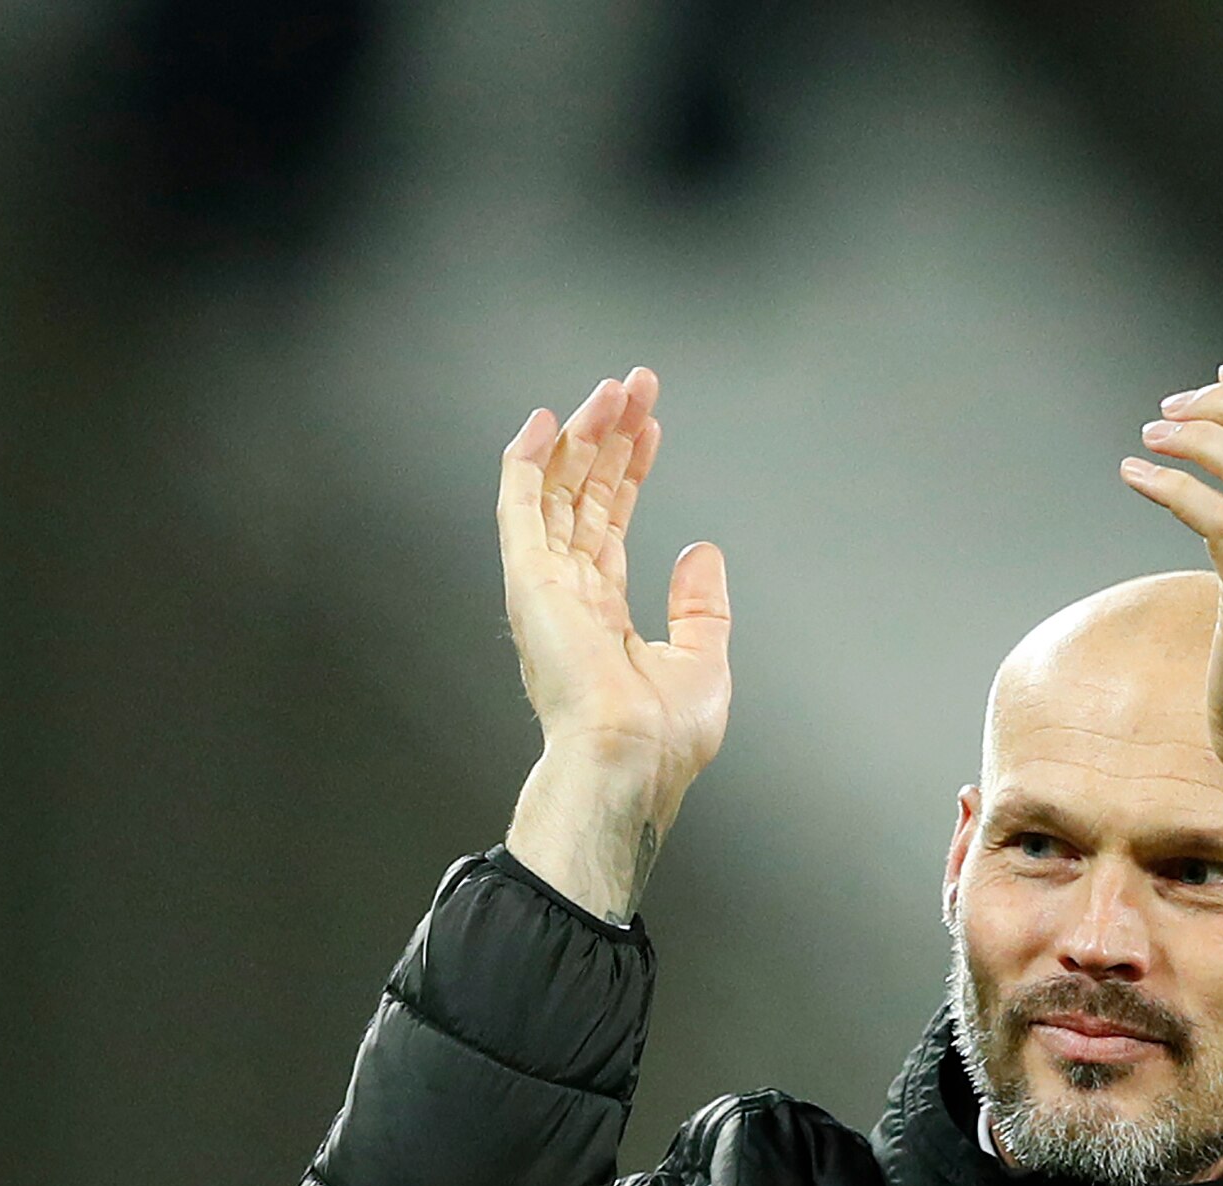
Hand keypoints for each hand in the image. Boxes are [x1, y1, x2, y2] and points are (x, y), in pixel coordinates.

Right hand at [499, 367, 730, 797]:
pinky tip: (543, 423)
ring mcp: (545, 588)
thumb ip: (701, 603)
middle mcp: (568, 597)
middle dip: (610, 439)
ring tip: (612, 390)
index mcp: (602, 618)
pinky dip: (526, 463)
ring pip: (556, 491)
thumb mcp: (703, 658)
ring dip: (582, 437)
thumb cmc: (663, 736)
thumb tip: (699, 549)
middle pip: (584, 497)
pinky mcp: (529, 582)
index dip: (630, 473)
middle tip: (634, 387)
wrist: (631, 760)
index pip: (611, 525)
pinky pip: (520, 509)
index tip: (650, 429)